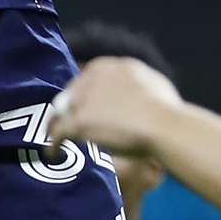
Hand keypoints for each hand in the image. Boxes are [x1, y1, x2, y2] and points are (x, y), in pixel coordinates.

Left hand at [46, 56, 182, 155]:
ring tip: (56, 137)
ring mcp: (84, 99)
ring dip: (59, 124)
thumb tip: (134, 88)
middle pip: (72, 94)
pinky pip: (59, 131)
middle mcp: (92, 78)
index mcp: (110, 67)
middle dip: (72, 108)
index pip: (88, 79)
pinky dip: (54, 143)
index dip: (86, 95)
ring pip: (62, 111)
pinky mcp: (79, 121)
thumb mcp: (152, 83)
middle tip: (74, 123)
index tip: (88, 108)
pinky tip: (53, 152)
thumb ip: (135, 84)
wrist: (164, 125)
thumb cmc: (167, 110)